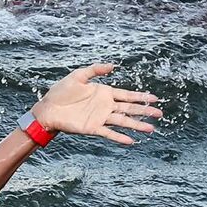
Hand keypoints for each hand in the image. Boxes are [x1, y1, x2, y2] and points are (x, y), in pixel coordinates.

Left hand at [31, 63, 162, 144]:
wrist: (47, 109)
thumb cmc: (60, 92)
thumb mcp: (78, 76)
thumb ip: (95, 70)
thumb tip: (113, 66)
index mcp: (104, 93)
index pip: (126, 95)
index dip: (141, 97)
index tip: (154, 98)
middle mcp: (105, 106)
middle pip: (129, 109)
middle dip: (144, 111)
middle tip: (159, 114)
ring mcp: (100, 118)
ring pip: (123, 121)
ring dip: (137, 125)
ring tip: (151, 128)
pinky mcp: (92, 128)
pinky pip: (109, 133)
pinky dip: (119, 137)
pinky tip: (131, 141)